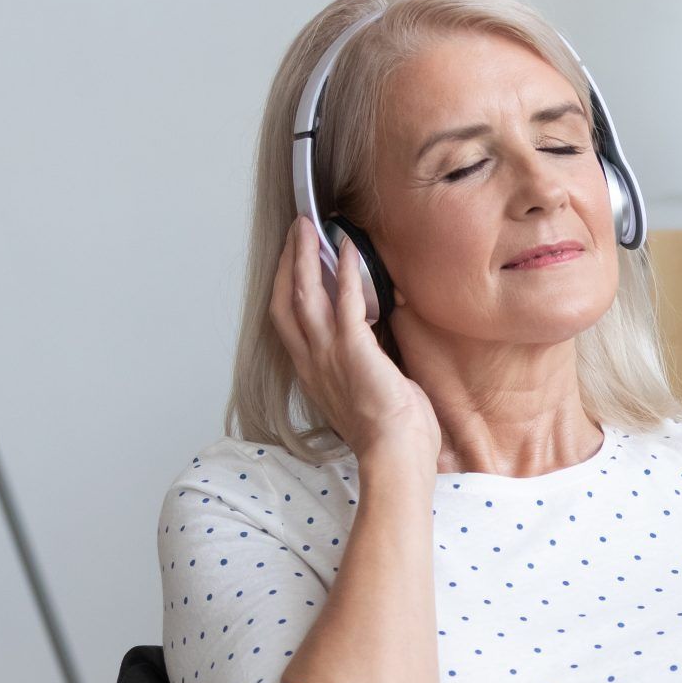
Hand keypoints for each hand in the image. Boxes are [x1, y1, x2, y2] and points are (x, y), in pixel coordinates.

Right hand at [267, 214, 439, 465]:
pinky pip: (346, 300)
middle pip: (286, 300)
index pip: (287, 322)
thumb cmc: (389, 437)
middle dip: (289, 261)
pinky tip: (348, 247)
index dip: (286, 287)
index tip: (293, 262)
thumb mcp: (365, 396)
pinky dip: (346, 271)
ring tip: (310, 227)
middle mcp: (313, 361)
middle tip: (297, 232)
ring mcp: (329, 353)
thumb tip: (374, 352)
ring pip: (306, 293)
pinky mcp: (353, 348)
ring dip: (307, 256)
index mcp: (313, 373)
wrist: (395, 455)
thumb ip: (361, 369)